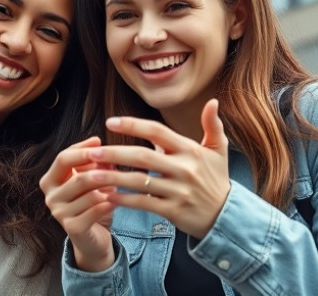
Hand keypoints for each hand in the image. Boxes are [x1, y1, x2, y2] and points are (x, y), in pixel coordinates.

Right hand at [40, 136, 115, 271]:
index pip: (63, 158)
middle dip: (98, 170)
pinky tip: (116, 201)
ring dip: (107, 188)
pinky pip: (95, 210)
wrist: (93, 238)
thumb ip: (92, 162)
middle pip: (76, 176)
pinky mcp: (72, 228)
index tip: (100, 140)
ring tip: (118, 185)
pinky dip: (108, 204)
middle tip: (115, 164)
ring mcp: (59, 214)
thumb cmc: (92, 203)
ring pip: (89, 194)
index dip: (82, 149)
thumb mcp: (91, 179)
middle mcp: (50, 197)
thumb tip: (97, 143)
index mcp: (50, 181)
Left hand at [85, 99, 230, 238]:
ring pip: (140, 182)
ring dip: (113, 177)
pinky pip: (144, 203)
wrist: (226, 216)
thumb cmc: (217, 179)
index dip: (133, 125)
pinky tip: (108, 196)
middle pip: (143, 156)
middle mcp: (184, 169)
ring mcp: (178, 191)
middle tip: (92, 151)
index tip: (110, 122)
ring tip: (91, 174)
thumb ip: (213, 125)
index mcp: (190, 150)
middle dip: (115, 153)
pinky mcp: (173, 211)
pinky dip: (124, 200)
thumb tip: (213, 101)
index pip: (157, 131)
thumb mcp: (219, 150)